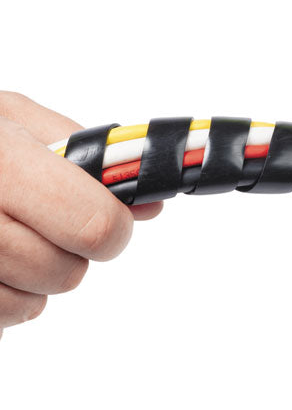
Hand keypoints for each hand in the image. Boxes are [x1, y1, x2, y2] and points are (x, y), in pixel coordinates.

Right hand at [0, 92, 162, 338]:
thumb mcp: (13, 119)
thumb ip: (86, 155)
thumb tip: (148, 203)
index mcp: (1, 158)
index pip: (91, 221)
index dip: (113, 226)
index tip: (114, 219)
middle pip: (64, 269)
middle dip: (76, 253)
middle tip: (62, 228)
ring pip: (31, 302)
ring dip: (39, 278)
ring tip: (16, 238)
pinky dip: (7, 298)